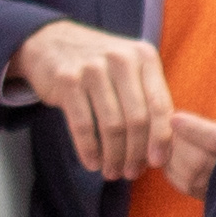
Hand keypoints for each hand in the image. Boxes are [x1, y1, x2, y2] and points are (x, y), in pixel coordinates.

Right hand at [11, 21, 180, 182]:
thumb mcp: (130, 69)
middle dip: (136, 153)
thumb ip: (148, 98)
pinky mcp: (67, 80)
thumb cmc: (100, 66)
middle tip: (131, 173)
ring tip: (113, 172)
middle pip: (136, 119)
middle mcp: (121, 59)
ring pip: (111, 126)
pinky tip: (92, 164)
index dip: (161, 138)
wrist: (52, 43)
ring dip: (113, 156)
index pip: (159, 104)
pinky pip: (83, 125)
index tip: (157, 162)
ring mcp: (92, 68)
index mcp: (144, 57)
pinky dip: (89, 150)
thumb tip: (163, 147)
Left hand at [145, 67, 215, 202]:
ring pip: (190, 178)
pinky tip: (171, 151)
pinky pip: (188, 188)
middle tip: (164, 122)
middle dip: (178, 143)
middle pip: (199, 163)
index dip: (195, 129)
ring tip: (166, 134)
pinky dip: (173, 171)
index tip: (175, 116)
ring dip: (173, 157)